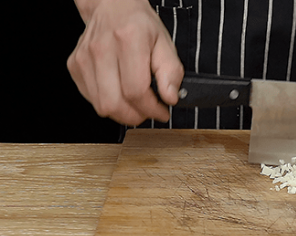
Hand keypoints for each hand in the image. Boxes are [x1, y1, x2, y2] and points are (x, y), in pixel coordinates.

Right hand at [67, 0, 183, 125]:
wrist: (113, 7)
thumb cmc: (140, 26)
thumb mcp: (165, 44)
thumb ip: (171, 73)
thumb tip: (170, 98)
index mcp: (128, 40)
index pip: (136, 90)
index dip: (152, 109)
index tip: (162, 111)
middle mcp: (102, 49)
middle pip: (114, 103)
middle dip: (136, 116)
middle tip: (149, 111)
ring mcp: (84, 58)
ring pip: (101, 106)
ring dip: (122, 113)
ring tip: (136, 104)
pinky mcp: (75, 66)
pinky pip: (92, 99)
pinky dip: (109, 102)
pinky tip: (120, 92)